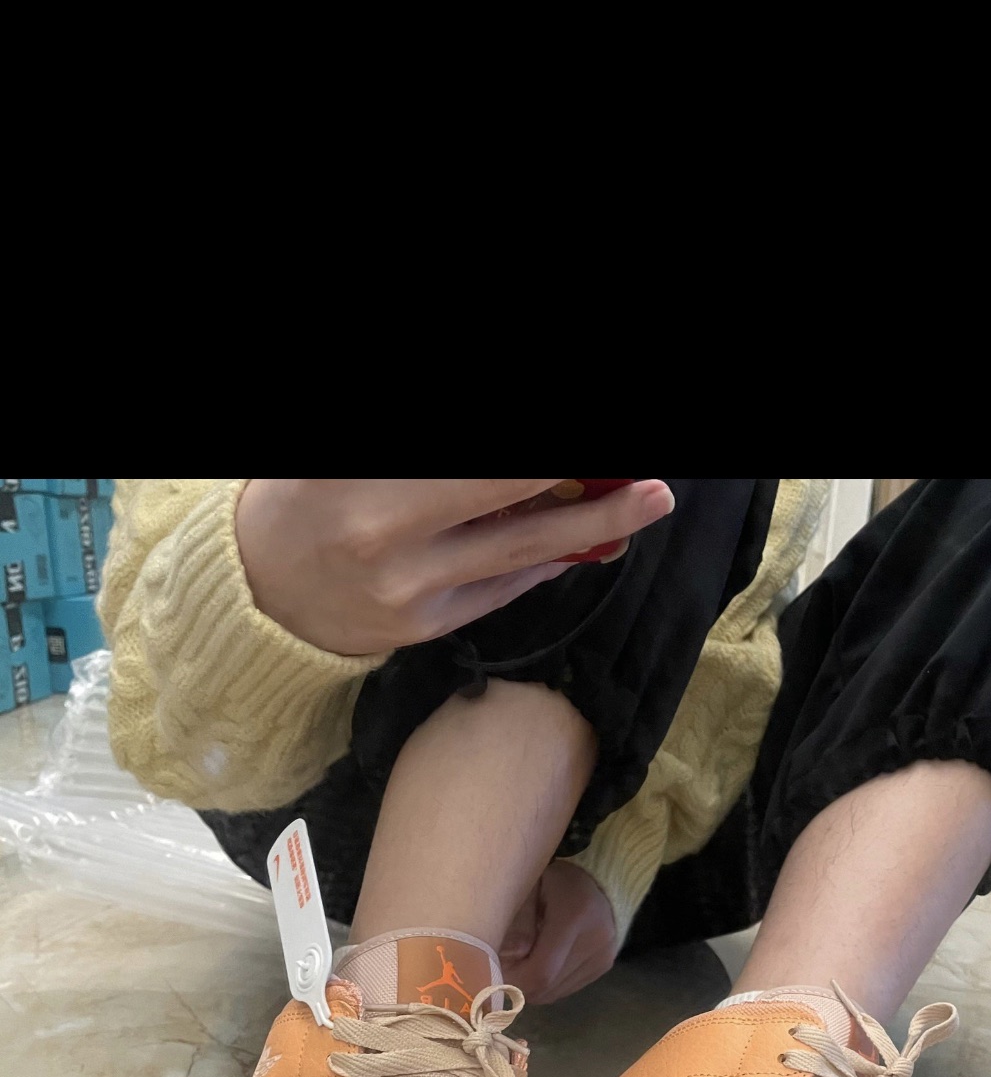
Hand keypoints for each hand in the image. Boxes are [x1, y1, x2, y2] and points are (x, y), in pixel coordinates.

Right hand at [235, 478, 674, 660]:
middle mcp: (384, 528)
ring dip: (593, 522)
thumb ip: (421, 462)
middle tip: (645, 471)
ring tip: (648, 500)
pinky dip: (549, 558)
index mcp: (362, 479)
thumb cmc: (305, 496)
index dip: (540, 460)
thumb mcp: (339, 461)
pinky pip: (504, 585)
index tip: (590, 450)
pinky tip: (590, 538)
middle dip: (579, 477)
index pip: (479, 468)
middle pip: (507, 489)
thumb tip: (520, 474)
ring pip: (521, 548)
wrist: (256, 591)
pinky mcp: (424, 626)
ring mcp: (408, 586)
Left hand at [499, 860, 617, 1004]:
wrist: (597, 880)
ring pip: (554, 993)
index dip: (513, 981)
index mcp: (575, 916)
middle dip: (517, 984)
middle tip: (500, 966)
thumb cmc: (554, 881)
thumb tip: (505, 958)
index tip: (491, 972)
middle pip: (547, 987)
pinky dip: (546, 985)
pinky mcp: (603, 966)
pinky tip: (538, 963)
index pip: (541, 972)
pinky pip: (565, 989)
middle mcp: (595, 941)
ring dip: (531, 986)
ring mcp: (602, 957)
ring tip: (520, 962)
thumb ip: (519, 923)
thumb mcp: (530, 890)